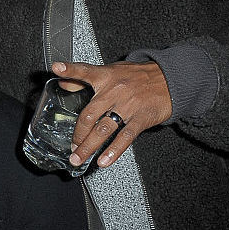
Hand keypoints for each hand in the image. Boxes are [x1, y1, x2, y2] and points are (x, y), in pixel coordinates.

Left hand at [53, 60, 171, 167]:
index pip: (85, 71)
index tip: (57, 68)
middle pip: (89, 114)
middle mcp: (114, 90)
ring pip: (103, 129)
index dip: (70, 69)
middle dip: (77, 134)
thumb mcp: (112, 71)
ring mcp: (128, 105)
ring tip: (79, 158)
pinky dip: (113, 151)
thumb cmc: (138, 76)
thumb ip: (85, 78)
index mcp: (106, 76)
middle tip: (71, 147)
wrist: (171, 79)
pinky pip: (125, 137)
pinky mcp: (141, 118)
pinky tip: (103, 161)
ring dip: (88, 147)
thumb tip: (62, 82)